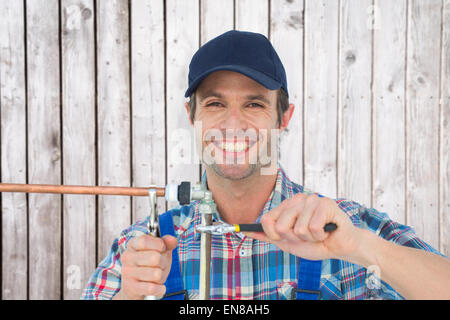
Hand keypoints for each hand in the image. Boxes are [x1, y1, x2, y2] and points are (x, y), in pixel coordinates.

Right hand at [117, 234, 177, 299]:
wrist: (135, 286)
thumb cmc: (148, 264)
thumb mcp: (158, 251)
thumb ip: (166, 243)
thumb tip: (173, 240)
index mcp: (132, 244)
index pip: (144, 241)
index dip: (159, 244)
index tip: (163, 248)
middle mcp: (127, 257)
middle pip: (155, 258)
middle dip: (164, 262)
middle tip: (161, 265)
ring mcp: (127, 272)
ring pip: (156, 274)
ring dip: (162, 276)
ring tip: (157, 275)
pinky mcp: (130, 288)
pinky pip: (152, 288)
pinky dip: (160, 289)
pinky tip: (158, 287)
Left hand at [247, 193, 361, 260]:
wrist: (340, 247)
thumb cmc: (315, 243)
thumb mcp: (287, 242)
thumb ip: (267, 235)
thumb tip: (244, 230)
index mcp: (287, 205)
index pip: (266, 219)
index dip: (274, 235)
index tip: (287, 238)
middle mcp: (298, 200)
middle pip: (281, 226)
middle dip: (294, 238)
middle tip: (307, 236)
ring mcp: (312, 200)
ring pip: (298, 229)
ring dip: (309, 239)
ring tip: (319, 234)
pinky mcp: (326, 204)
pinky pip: (313, 228)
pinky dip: (320, 236)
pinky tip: (327, 231)